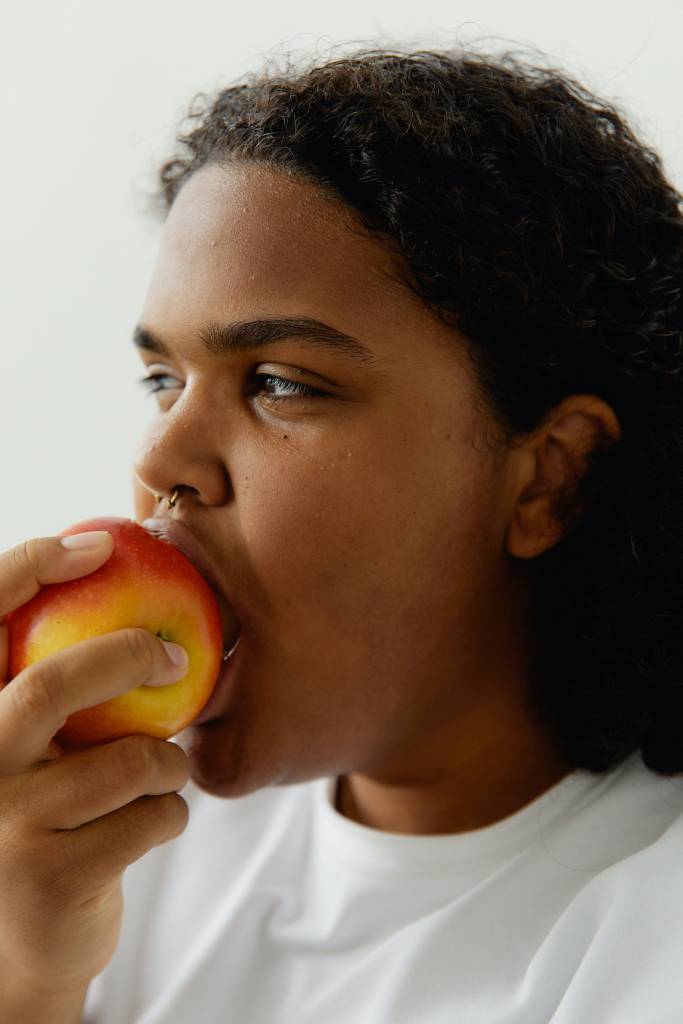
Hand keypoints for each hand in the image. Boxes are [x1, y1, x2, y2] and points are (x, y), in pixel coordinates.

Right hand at [0, 532, 189, 995]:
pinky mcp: (48, 881)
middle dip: (126, 657)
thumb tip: (116, 574)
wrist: (23, 944)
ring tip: (166, 768)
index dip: (29, 567)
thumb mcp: (31, 747)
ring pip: (124, 762)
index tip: (97, 545)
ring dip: (167, 760)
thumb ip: (49, 680)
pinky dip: (171, 812)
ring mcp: (4, 827)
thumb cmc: (42, 816)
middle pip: (50, 687)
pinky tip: (156, 819)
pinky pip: (149, 819)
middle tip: (174, 657)